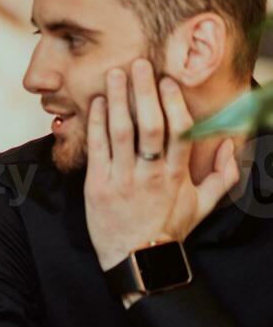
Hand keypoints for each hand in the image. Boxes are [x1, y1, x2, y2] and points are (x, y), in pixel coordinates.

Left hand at [84, 60, 240, 270]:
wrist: (137, 262)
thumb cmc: (169, 230)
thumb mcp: (203, 206)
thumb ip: (222, 176)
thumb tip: (231, 146)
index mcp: (176, 175)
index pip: (179, 132)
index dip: (174, 103)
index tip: (168, 79)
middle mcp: (150, 175)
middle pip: (150, 126)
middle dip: (144, 93)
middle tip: (139, 64)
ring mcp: (123, 180)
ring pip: (121, 133)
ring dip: (116, 101)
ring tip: (114, 74)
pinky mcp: (98, 187)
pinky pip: (97, 150)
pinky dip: (95, 124)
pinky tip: (95, 103)